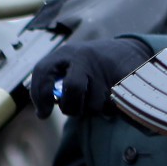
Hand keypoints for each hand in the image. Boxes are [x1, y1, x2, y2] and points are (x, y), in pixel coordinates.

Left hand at [29, 37, 151, 118]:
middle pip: (73, 88)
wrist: (126, 51)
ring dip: (91, 109)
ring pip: (93, 102)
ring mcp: (104, 67)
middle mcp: (84, 56)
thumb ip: (54, 83)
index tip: (43, 114)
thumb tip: (42, 112)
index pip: (43, 71)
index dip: (40, 95)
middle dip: (70, 106)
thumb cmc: (89, 65)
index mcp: (65, 53)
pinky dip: (107, 108)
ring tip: (94, 98)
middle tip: (70, 110)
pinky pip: (110, 105)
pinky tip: (107, 97)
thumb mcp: (69, 65)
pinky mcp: (122, 79)